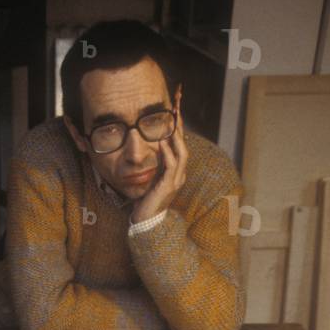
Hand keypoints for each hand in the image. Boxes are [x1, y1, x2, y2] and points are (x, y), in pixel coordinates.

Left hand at [130, 93, 187, 223]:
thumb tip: (155, 146)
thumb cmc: (145, 202)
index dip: (178, 128)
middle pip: (184, 146)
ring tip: (172, 122)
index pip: (180, 146)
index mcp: (176, 173)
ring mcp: (176, 181)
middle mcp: (179, 175)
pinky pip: (171, 166)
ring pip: (182, 154)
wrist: (145, 222)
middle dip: (180, 126)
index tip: (175, 111)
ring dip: (177, 137)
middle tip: (177, 107)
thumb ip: (156, 165)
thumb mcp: (152, 179)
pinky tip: (162, 143)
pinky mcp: (168, 187)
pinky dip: (168, 153)